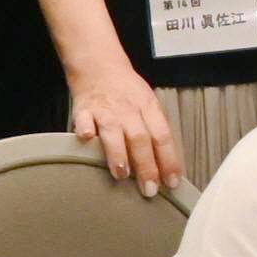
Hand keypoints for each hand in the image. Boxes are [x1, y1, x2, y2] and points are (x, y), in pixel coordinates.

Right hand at [70, 65, 183, 196]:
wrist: (100, 66)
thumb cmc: (127, 92)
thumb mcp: (148, 106)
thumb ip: (154, 132)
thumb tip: (167, 167)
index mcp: (148, 108)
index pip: (162, 136)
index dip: (168, 160)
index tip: (172, 183)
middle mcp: (129, 109)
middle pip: (141, 138)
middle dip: (146, 165)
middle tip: (149, 190)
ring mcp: (105, 109)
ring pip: (114, 131)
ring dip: (118, 153)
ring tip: (122, 175)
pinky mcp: (83, 109)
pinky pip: (84, 119)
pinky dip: (85, 128)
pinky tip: (87, 139)